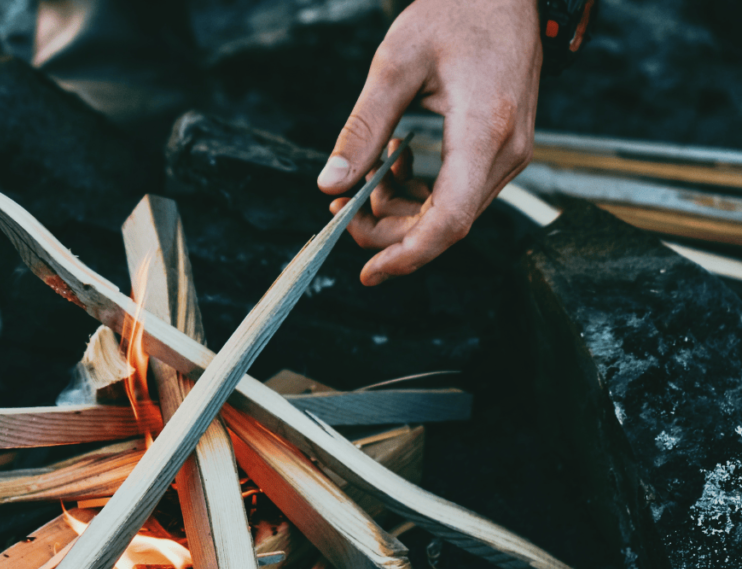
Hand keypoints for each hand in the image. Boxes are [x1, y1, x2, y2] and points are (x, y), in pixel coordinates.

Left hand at [318, 0, 541, 285]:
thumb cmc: (457, 11)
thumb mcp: (395, 64)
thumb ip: (362, 129)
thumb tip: (330, 183)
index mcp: (485, 131)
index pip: (449, 220)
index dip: (407, 255)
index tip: (369, 272)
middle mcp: (506, 153)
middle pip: (445, 225)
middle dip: (389, 230)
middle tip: (343, 209)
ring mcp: (510, 154)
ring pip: (451, 214)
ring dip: (402, 211)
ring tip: (365, 180)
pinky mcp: (502, 151)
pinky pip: (460, 194)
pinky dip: (421, 194)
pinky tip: (395, 165)